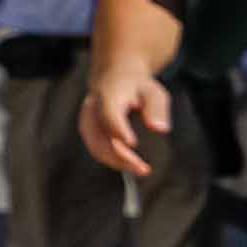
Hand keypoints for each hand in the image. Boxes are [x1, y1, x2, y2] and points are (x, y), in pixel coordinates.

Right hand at [77, 57, 166, 185]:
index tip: (133, 144)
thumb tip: (159, 128)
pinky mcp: (88, 129)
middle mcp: (93, 107)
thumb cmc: (137, 86)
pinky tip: (128, 165)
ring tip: (139, 169)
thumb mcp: (154, 91)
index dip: (119, 130)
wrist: (115, 77)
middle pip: (99, 135)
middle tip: (143, 168)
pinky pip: (95, 147)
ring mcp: (87, 119)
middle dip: (120, 156)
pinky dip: (111, 159)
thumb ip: (156, 108)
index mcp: (109, 95)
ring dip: (116, 162)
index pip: (110, 114)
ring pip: (95, 146)